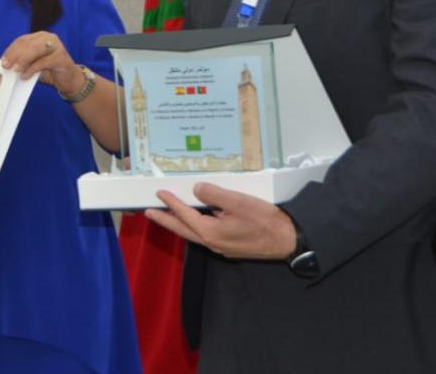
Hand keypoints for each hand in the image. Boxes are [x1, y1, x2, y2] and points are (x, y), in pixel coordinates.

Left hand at [1, 31, 82, 97]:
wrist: (69, 80)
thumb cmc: (50, 71)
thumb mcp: (33, 64)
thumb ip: (23, 61)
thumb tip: (8, 63)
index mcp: (40, 37)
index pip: (22, 40)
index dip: (11, 50)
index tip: (3, 60)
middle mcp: (49, 38)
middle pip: (28, 43)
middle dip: (15, 54)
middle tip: (7, 66)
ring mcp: (56, 46)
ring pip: (35, 49)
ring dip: (23, 60)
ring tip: (15, 70)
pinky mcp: (61, 57)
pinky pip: (43, 62)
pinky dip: (32, 69)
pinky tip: (25, 76)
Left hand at [144, 182, 296, 259]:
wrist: (286, 240)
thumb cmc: (264, 221)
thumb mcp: (238, 202)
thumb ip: (214, 195)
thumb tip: (196, 189)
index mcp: (210, 232)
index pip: (185, 215)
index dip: (171, 203)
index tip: (159, 193)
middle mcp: (212, 242)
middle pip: (182, 230)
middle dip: (165, 220)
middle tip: (149, 212)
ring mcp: (220, 246)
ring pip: (193, 234)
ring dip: (178, 224)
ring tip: (167, 215)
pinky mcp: (229, 246)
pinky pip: (204, 235)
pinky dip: (193, 227)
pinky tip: (195, 220)